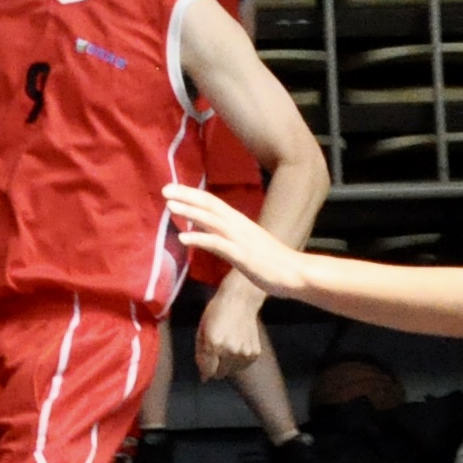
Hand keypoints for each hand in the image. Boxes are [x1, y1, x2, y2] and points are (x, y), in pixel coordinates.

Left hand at [160, 184, 306, 299]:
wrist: (297, 274)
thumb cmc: (272, 261)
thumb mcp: (246, 243)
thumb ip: (227, 236)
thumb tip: (207, 230)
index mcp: (239, 222)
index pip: (212, 202)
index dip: (192, 194)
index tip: (172, 187)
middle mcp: (238, 226)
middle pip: (210, 206)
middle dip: (187, 196)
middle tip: (164, 189)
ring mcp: (240, 240)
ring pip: (212, 221)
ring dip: (190, 212)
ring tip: (169, 206)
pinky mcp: (242, 256)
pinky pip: (218, 245)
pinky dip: (200, 238)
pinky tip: (183, 238)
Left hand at [193, 278, 269, 381]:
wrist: (240, 301)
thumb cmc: (216, 312)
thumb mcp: (201, 330)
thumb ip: (201, 354)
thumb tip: (204, 376)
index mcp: (214, 344)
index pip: (208, 371)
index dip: (204, 370)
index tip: (205, 367)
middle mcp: (230, 351)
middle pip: (220, 373)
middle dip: (215, 367)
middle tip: (216, 352)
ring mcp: (244, 353)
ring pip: (232, 371)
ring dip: (227, 364)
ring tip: (226, 345)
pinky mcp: (255, 353)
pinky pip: (243, 365)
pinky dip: (238, 360)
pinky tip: (236, 345)